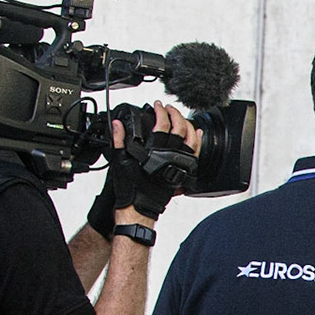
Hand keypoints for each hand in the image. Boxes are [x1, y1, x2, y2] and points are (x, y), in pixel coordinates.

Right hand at [109, 102, 201, 223]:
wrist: (139, 208)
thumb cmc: (131, 188)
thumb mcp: (120, 161)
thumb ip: (119, 140)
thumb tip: (117, 124)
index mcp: (155, 152)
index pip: (162, 125)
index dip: (160, 112)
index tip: (157, 106)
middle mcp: (170, 158)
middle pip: (180, 129)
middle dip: (175, 114)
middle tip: (168, 108)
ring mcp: (179, 165)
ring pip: (191, 140)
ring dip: (188, 125)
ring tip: (181, 117)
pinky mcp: (184, 173)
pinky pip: (195, 154)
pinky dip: (197, 142)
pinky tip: (196, 134)